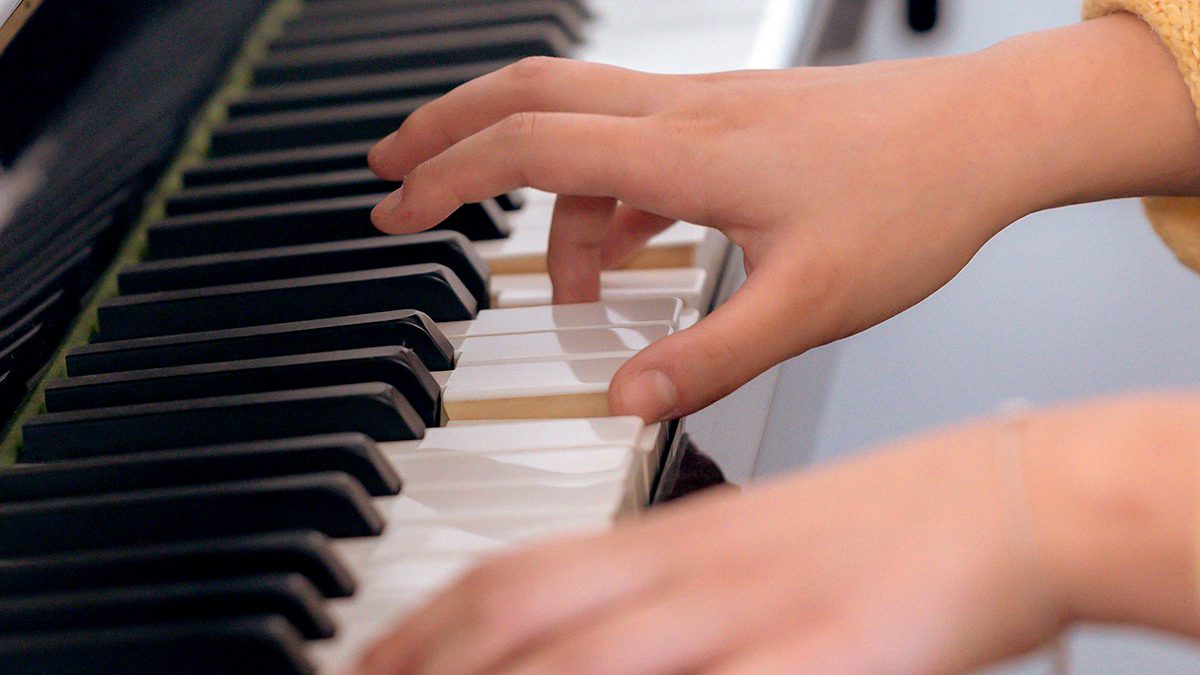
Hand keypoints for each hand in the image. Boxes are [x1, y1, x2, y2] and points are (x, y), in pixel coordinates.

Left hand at [350, 416, 1065, 674]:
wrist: (1001, 497)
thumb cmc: (881, 525)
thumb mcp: (751, 543)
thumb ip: (667, 584)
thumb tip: (591, 630)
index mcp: (673, 534)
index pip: (514, 572)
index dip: (424, 622)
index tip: (370, 656)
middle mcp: (692, 568)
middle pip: (524, 613)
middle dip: (428, 656)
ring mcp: (752, 613)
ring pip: (593, 657)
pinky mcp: (823, 653)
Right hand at [367, 14, 1199, 421]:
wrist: (988, 132)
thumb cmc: (914, 199)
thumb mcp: (810, 302)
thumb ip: (710, 356)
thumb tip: (627, 398)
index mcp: (687, 152)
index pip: (530, 146)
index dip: (447, 177)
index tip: (394, 208)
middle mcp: (683, 112)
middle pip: (528, 92)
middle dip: (446, 129)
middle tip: (393, 169)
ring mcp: (705, 108)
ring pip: (578, 117)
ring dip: (540, 189)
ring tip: (563, 282)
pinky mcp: (730, 118)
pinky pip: (633, 141)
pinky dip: (602, 192)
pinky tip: (626, 245)